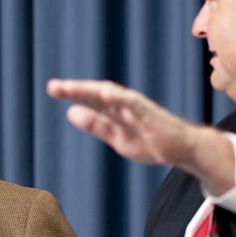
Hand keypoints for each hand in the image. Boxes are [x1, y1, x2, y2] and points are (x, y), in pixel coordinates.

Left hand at [46, 78, 235, 193]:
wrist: (183, 149)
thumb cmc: (150, 140)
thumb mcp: (116, 136)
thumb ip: (95, 125)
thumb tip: (70, 113)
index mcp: (115, 110)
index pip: (91, 99)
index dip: (72, 93)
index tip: (53, 89)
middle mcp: (125, 104)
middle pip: (97, 93)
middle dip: (76, 89)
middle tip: (54, 86)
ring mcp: (139, 109)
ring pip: (113, 96)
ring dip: (93, 91)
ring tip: (72, 88)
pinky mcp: (153, 116)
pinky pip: (136, 105)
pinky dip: (121, 99)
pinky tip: (107, 94)